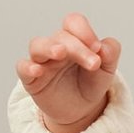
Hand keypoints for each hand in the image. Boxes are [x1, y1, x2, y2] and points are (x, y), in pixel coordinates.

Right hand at [16, 11, 120, 132]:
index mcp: (74, 39)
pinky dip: (27, 67)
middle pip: (61, 36)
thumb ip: (110, 53)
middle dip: (78, 48)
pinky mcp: (31, 79)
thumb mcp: (107, 69)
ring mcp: (42, 61)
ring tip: (61, 53)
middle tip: (93, 64)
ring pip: (37, 45)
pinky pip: (23, 67)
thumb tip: (104, 47)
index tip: (97, 48)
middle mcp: (56, 46)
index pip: (73, 22)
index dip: (84, 31)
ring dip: (49, 47)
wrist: (81, 109)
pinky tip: (37, 71)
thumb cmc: (90, 83)